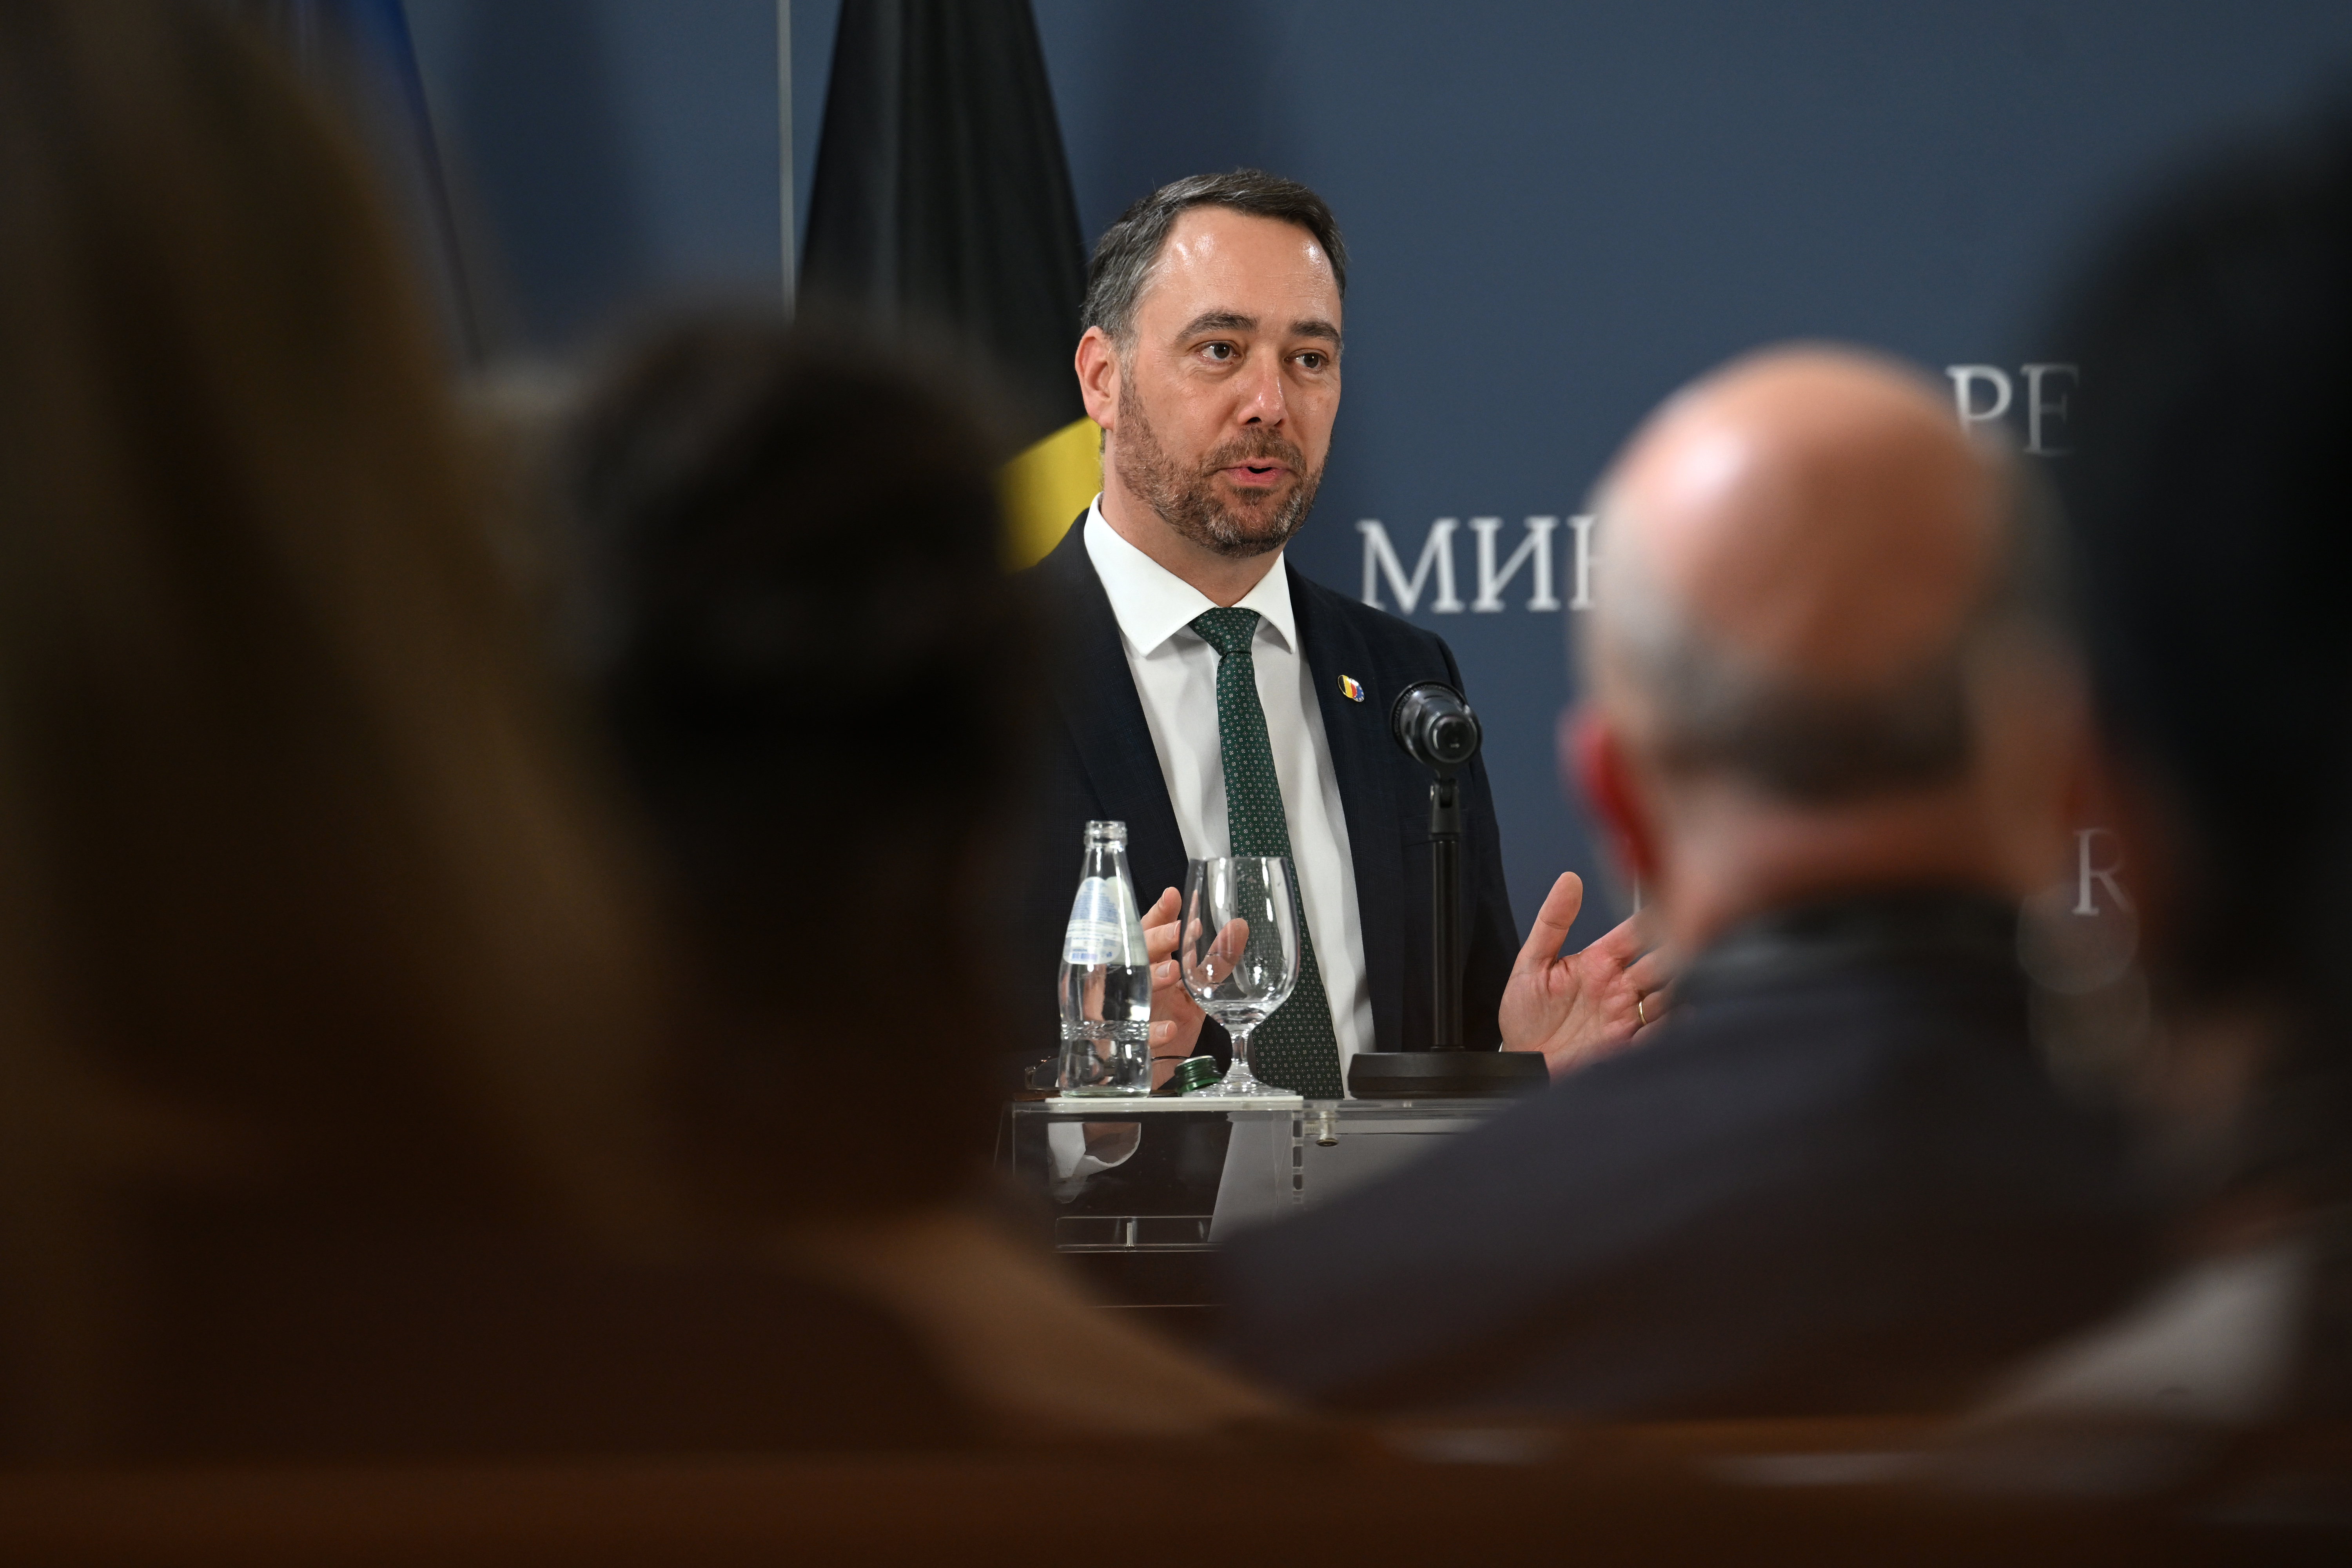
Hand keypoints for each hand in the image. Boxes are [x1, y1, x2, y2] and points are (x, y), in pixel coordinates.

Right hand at [1141, 886, 1206, 1086]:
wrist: (1156, 1064)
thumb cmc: (1169, 1013)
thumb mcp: (1196, 986)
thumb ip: (1217, 959)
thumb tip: (1240, 926)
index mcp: (1147, 961)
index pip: (1147, 929)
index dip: (1159, 912)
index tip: (1174, 896)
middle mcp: (1131, 980)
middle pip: (1134, 952)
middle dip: (1155, 940)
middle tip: (1178, 931)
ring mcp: (1122, 1008)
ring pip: (1128, 987)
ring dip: (1151, 978)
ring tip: (1174, 971)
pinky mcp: (1123, 1039)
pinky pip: (1134, 1033)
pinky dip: (1151, 1031)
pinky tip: (1170, 1028)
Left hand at [1498, 872, 1670, 1080]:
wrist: (1523, 1066)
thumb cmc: (1526, 1017)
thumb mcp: (1531, 964)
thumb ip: (1551, 922)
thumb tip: (1568, 880)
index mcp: (1601, 962)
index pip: (1636, 933)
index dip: (1653, 920)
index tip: (1669, 905)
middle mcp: (1620, 988)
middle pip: (1662, 963)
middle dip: (1677, 952)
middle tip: (1686, 943)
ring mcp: (1627, 1016)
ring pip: (1669, 995)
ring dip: (1680, 987)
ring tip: (1684, 978)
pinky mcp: (1628, 1046)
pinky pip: (1659, 1034)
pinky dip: (1670, 1025)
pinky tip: (1675, 1014)